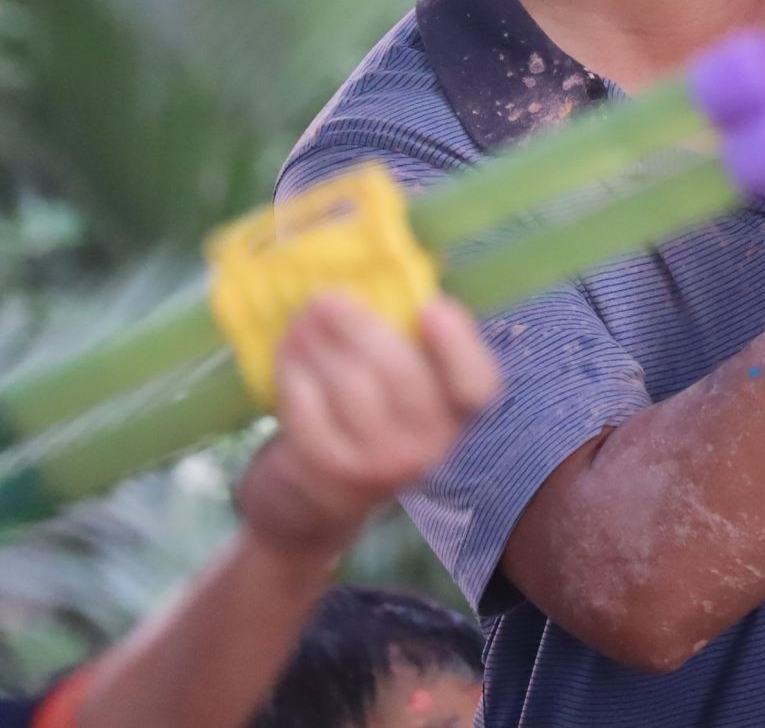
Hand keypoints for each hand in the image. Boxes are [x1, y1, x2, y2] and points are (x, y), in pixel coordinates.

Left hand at [236, 293, 500, 563]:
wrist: (317, 499)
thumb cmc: (368, 417)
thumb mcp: (402, 388)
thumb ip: (407, 340)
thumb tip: (389, 265)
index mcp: (457, 413)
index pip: (477, 387)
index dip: (459, 346)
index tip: (431, 306)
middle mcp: (430, 444)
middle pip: (402, 377)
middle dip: (360, 328)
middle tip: (325, 295)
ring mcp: (380, 465)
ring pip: (351, 389)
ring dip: (320, 344)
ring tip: (301, 316)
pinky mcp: (330, 473)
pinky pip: (311, 412)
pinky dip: (295, 372)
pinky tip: (287, 349)